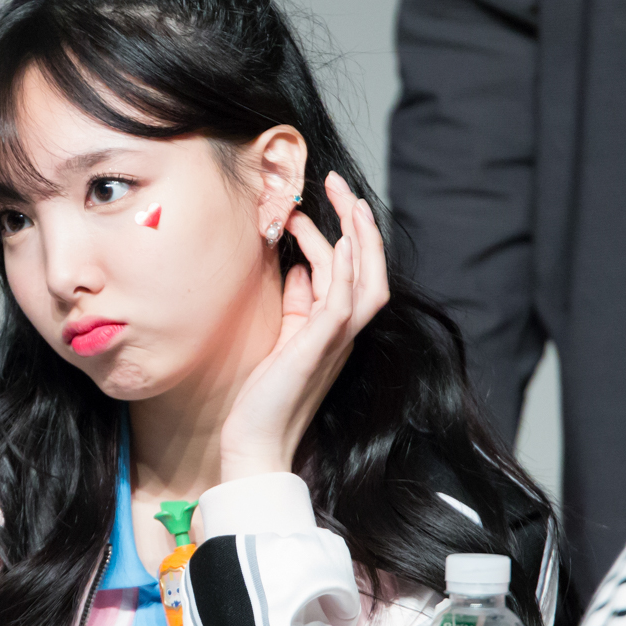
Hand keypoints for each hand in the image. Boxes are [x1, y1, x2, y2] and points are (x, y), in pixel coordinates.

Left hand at [218, 172, 389, 480]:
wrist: (255, 440)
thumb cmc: (263, 394)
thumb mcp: (282, 336)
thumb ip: (296, 303)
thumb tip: (299, 267)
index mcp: (335, 329)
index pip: (353, 272)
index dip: (345, 234)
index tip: (320, 203)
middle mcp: (344, 333)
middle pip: (370, 269)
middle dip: (359, 223)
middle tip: (339, 185)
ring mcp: (336, 341)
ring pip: (366, 280)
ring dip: (357, 237)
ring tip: (341, 200)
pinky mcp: (319, 348)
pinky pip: (344, 302)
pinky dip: (344, 269)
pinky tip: (334, 242)